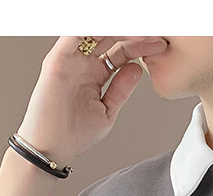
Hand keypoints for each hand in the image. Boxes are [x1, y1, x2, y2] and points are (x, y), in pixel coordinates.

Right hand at [16, 36, 168, 167]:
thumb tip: (138, 68)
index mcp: (95, 75)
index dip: (141, 46)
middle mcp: (83, 64)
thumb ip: (121, 89)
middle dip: (133, 33)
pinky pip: (75, 34)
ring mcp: (70, 60)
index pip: (120, 52)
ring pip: (95, 32)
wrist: (52, 148)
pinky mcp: (57, 60)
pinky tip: (113, 30)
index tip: (160, 46)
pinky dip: (93, 29)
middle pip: (110, 38)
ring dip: (117, 29)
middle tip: (155, 31)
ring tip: (140, 30)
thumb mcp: (107, 111)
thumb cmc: (74, 135)